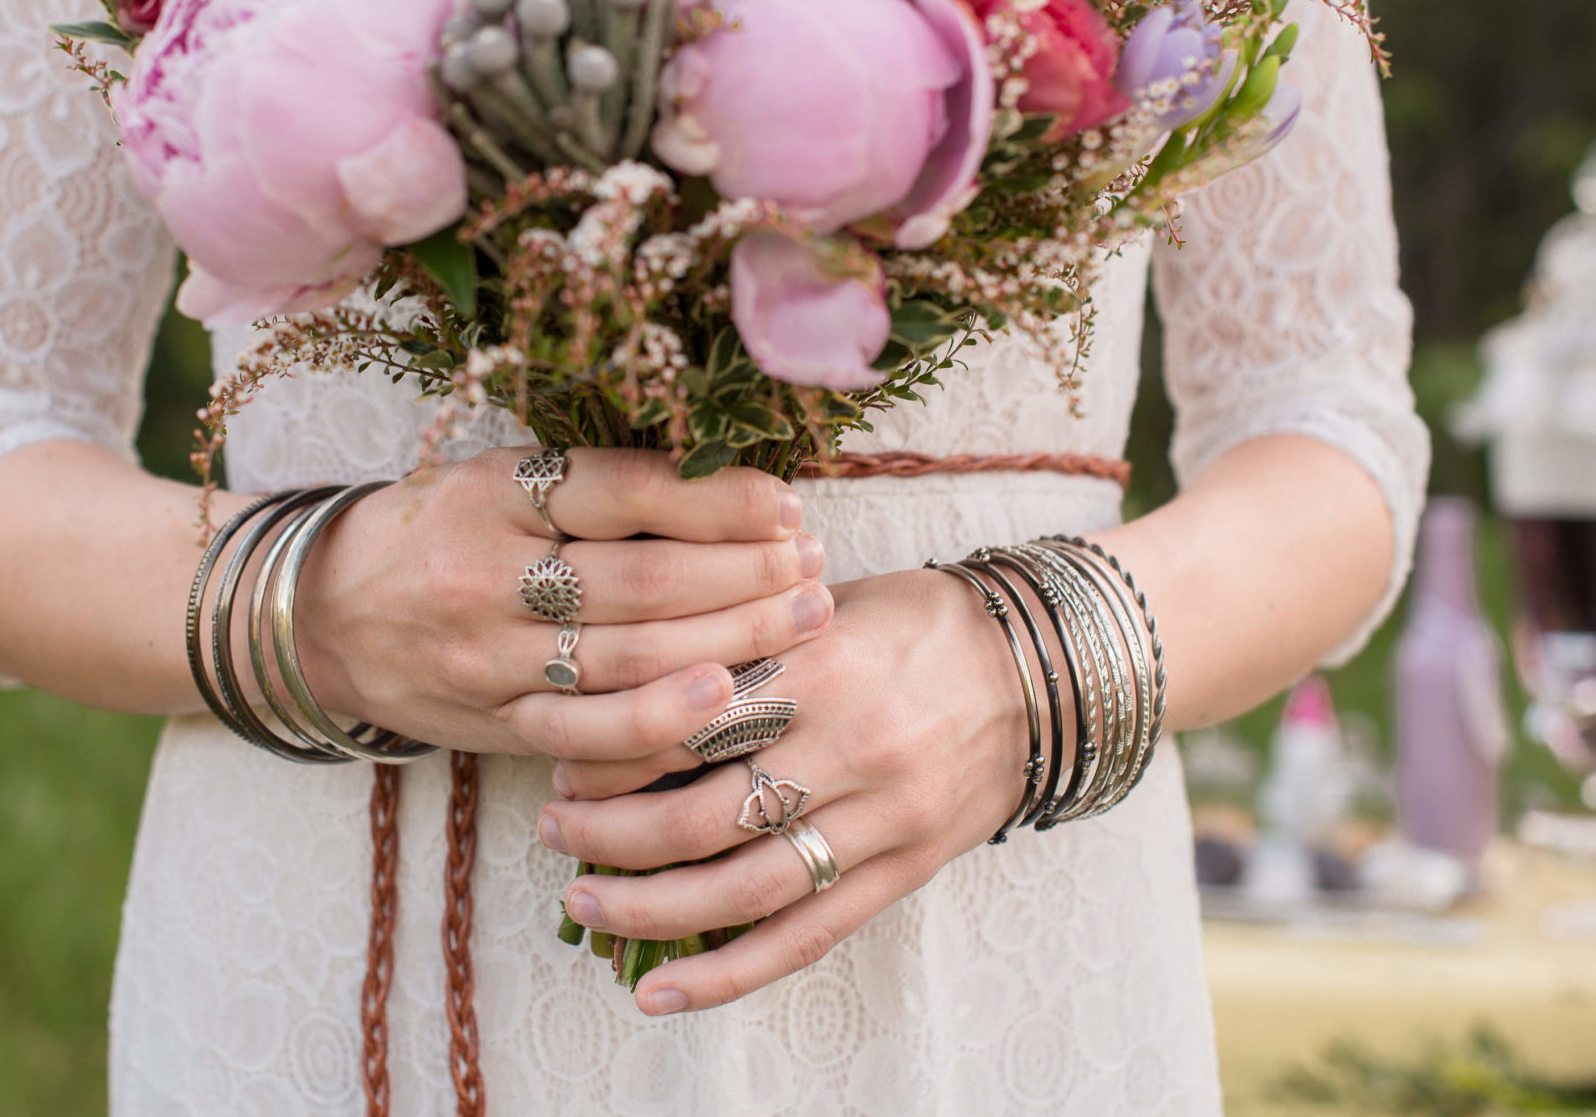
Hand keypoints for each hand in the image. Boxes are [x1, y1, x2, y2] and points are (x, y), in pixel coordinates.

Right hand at [293, 447, 834, 760]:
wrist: (323, 613)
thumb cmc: (437, 530)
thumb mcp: (496, 479)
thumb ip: (594, 484)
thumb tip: (729, 482)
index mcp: (494, 493)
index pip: (624, 490)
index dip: (716, 498)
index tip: (786, 503)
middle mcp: (488, 574)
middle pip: (642, 578)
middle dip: (746, 574)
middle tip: (816, 566)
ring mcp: (490, 658)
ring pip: (628, 656)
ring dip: (730, 639)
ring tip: (802, 620)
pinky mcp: (494, 723)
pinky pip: (587, 731)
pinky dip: (660, 722)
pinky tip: (724, 702)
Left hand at [534, 568, 1029, 1014]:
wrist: (1042, 669)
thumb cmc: (916, 621)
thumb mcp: (824, 601)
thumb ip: (739, 635)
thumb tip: (622, 679)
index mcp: (820, 664)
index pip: (683, 719)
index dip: (607, 745)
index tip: (560, 749)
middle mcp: (849, 748)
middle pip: (697, 817)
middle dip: (606, 831)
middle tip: (553, 825)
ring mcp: (880, 821)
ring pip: (741, 890)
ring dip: (645, 907)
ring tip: (582, 900)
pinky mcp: (903, 873)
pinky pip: (804, 938)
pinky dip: (726, 975)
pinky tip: (660, 994)